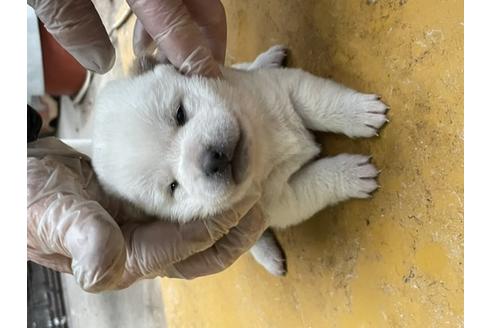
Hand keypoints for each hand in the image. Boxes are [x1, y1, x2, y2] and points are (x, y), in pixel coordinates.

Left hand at [28, 0, 225, 76]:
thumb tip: (99, 61)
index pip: (179, 24)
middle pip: (205, 5)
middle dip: (208, 40)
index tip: (208, 83)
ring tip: (160, 58)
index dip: (196, 57)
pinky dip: (167, 10)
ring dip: (185, 28)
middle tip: (202, 73)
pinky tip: (145, 31)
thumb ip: (74, 22)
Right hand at [28, 138, 265, 291]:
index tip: (246, 198)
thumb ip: (79, 236)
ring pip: (203, 231)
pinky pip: (190, 208)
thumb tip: (105, 267)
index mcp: (123, 259)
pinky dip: (211, 194)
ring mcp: (147, 229)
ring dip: (231, 212)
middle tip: (261, 197)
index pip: (186, 248)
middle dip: (238, 229)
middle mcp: (142, 249)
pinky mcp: (148, 209)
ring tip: (252, 184)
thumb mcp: (49, 213)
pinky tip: (222, 174)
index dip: (220, 226)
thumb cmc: (29, 199)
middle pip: (205, 251)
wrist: (22, 175)